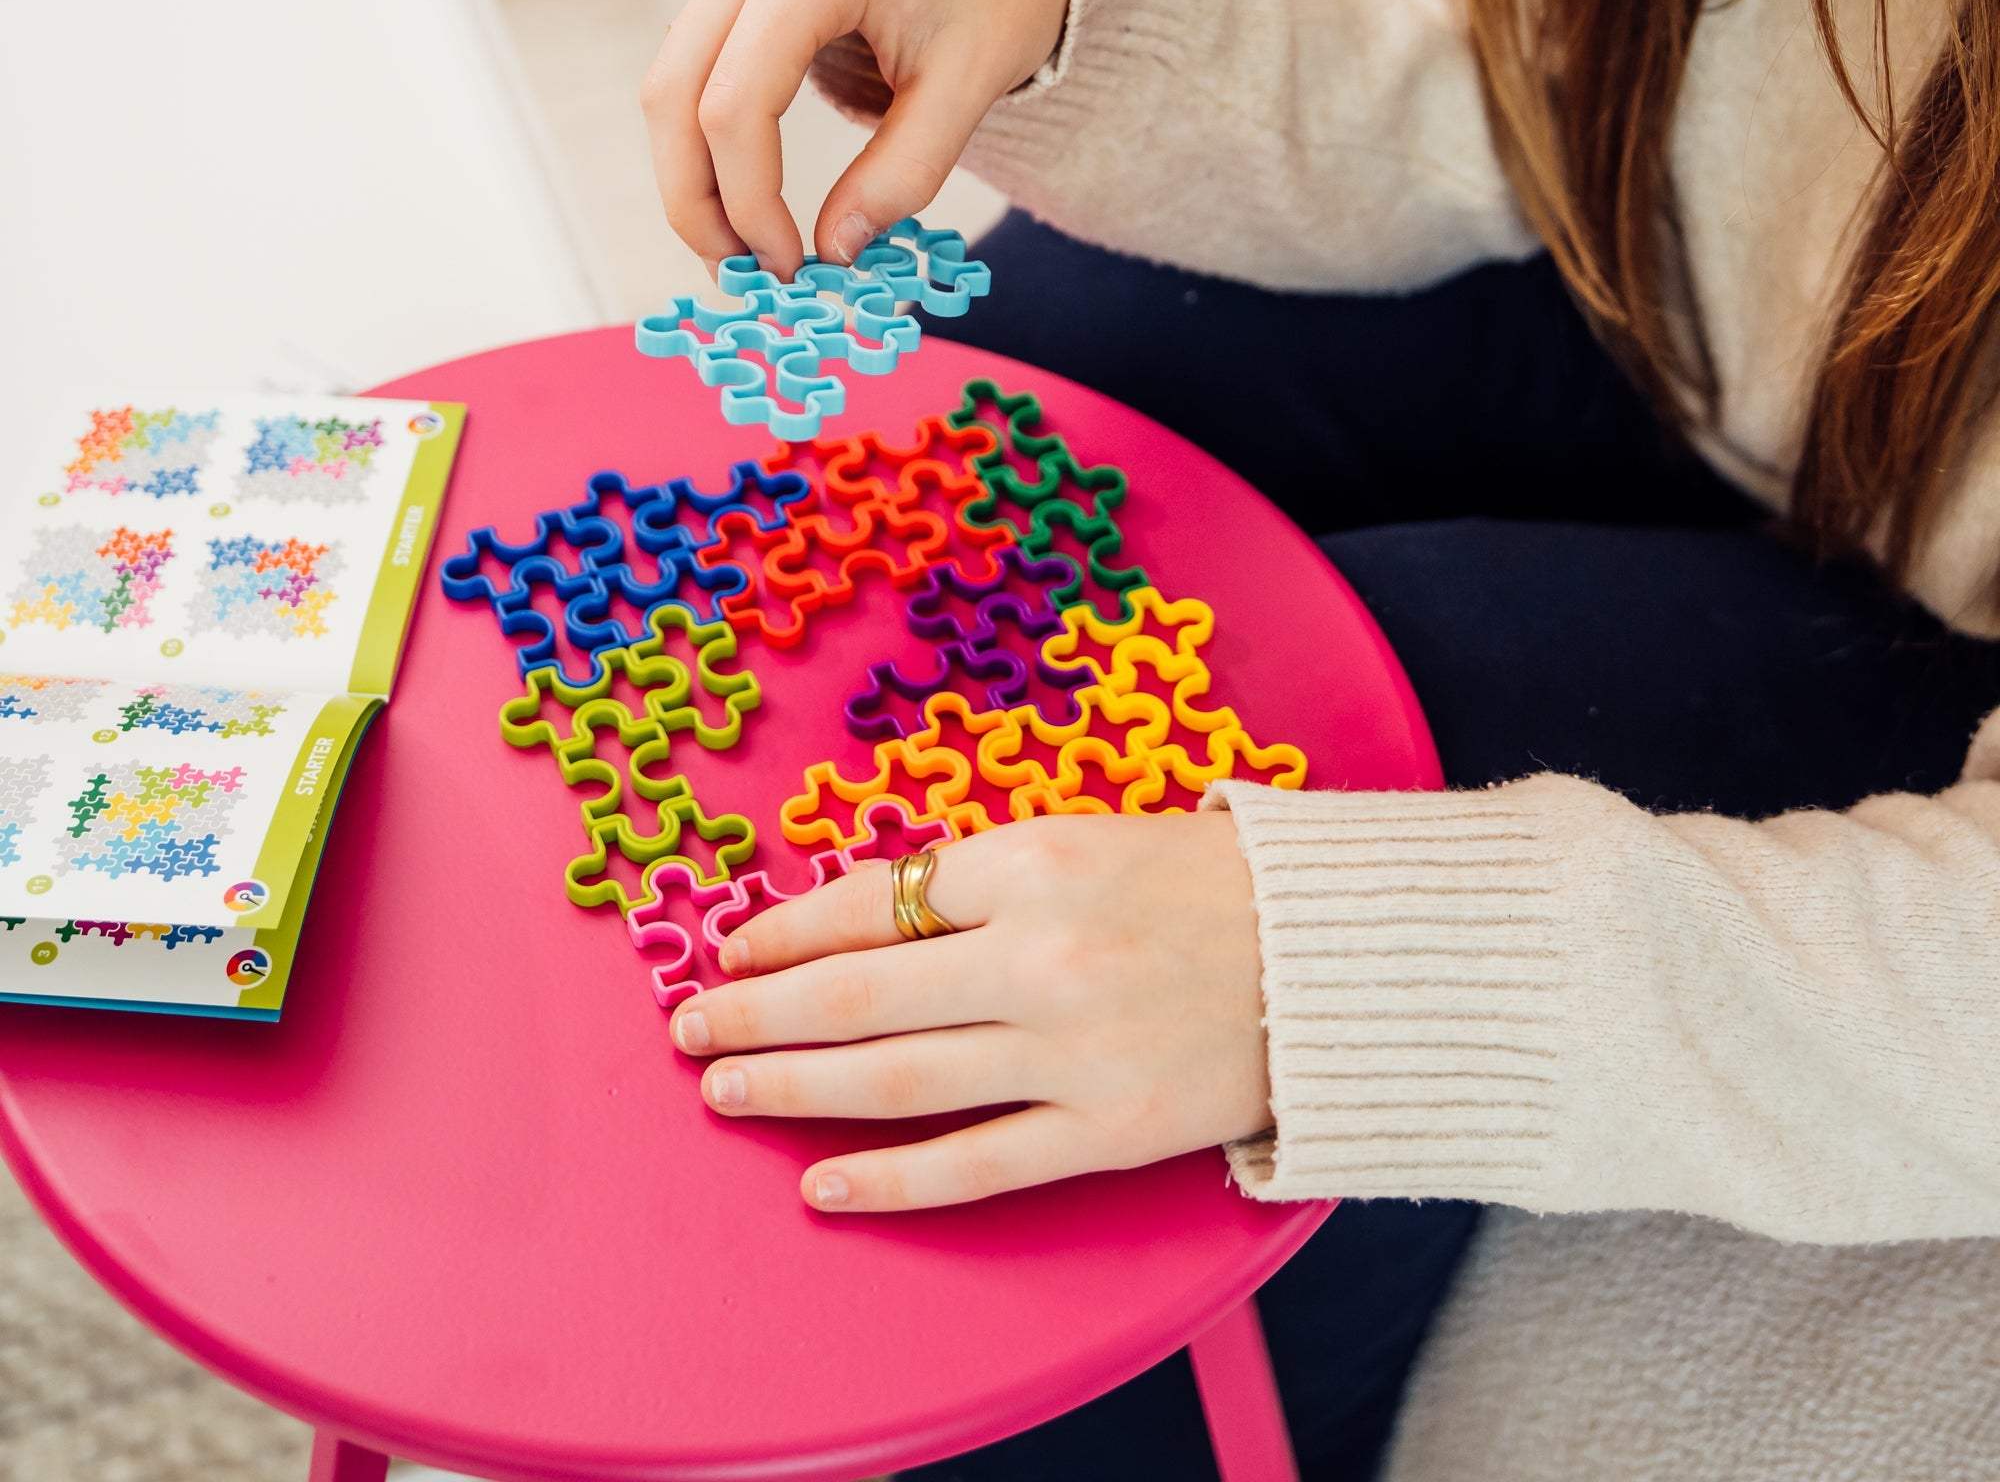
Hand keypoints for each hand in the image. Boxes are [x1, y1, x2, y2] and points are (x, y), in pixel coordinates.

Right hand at [641, 0, 1070, 279]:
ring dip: (690, 176)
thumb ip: (903, 173)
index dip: (749, 203)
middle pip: (673, 93)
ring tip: (739, 249)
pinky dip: (705, 140)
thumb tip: (834, 251)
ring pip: (669, 83)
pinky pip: (694, 67)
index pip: (735, 105)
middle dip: (695, 200)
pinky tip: (744, 197)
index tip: (789, 266)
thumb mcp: (970, 87)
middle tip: (740, 277)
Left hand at [670, 813, 1272, 1210]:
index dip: (787, 930)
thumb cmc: (1206, 880)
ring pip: (897, 1081)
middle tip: (691, 1029)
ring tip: (725, 1092)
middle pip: (860, 995)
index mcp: (1032, 863)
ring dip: (795, 1089)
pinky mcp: (1108, 1134)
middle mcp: (1038, 957)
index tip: (733, 950)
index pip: (873, 901)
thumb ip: (982, 878)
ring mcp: (1071, 1053)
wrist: (1334, 954)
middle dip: (758, 1014)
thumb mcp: (1086, 838)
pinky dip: (890, 1181)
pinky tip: (821, 1186)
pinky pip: (977, 1164)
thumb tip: (867, 919)